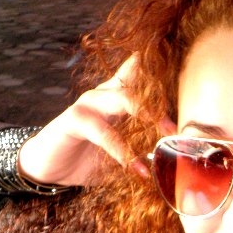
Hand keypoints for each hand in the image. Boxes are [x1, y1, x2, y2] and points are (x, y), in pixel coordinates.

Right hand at [17, 57, 174, 186]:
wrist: (49, 169)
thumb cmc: (88, 159)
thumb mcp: (120, 153)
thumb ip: (143, 149)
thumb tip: (176, 162)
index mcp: (116, 98)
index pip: (139, 74)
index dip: (159, 68)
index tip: (183, 64)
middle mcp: (104, 95)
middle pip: (138, 84)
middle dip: (164, 100)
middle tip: (183, 123)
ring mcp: (88, 104)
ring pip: (122, 98)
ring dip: (147, 115)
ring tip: (167, 136)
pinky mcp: (73, 120)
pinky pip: (102, 131)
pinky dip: (120, 150)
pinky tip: (135, 166)